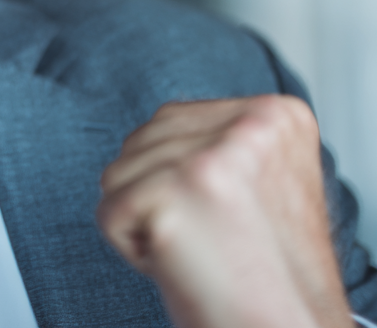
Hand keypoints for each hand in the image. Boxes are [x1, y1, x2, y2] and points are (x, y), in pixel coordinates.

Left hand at [97, 96, 353, 327]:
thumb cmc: (269, 274)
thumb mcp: (262, 180)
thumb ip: (217, 138)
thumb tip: (160, 125)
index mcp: (277, 114)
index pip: (174, 119)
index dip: (183, 176)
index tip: (230, 215)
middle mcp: (249, 123)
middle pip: (142, 139)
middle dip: (160, 196)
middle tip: (214, 240)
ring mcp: (210, 154)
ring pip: (119, 172)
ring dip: (146, 222)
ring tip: (203, 251)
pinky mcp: (176, 189)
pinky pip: (108, 211)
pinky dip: (132, 248)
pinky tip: (183, 264)